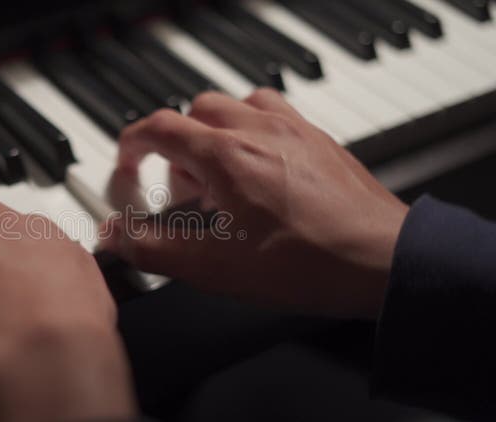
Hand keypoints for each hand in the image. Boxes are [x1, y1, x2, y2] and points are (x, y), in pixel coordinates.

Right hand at [100, 90, 408, 318]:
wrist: (384, 260)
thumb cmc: (308, 263)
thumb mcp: (215, 267)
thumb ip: (155, 249)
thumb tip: (116, 237)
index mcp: (226, 155)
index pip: (160, 127)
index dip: (132, 144)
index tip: (128, 163)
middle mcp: (259, 130)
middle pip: (196, 110)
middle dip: (177, 143)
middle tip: (182, 186)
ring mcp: (294, 130)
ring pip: (236, 105)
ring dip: (216, 132)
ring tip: (221, 175)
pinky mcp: (320, 140)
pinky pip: (275, 114)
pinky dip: (253, 131)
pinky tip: (262, 169)